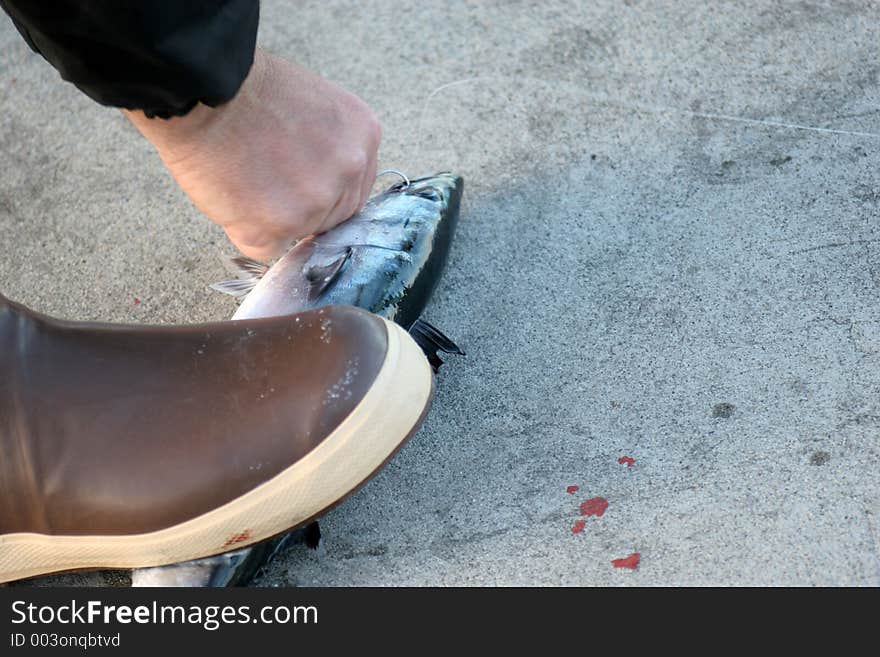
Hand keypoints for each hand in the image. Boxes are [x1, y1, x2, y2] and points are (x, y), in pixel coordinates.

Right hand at [124, 48, 381, 259]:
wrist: (202, 90)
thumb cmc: (247, 91)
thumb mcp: (316, 106)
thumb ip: (331, 148)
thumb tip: (323, 184)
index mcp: (364, 136)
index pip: (354, 189)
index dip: (321, 190)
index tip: (295, 181)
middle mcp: (350, 169)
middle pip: (333, 217)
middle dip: (301, 209)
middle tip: (264, 180)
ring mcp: (318, 201)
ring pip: (301, 234)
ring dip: (272, 219)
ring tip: (245, 179)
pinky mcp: (280, 225)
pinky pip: (266, 248)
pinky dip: (245, 231)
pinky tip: (232, 196)